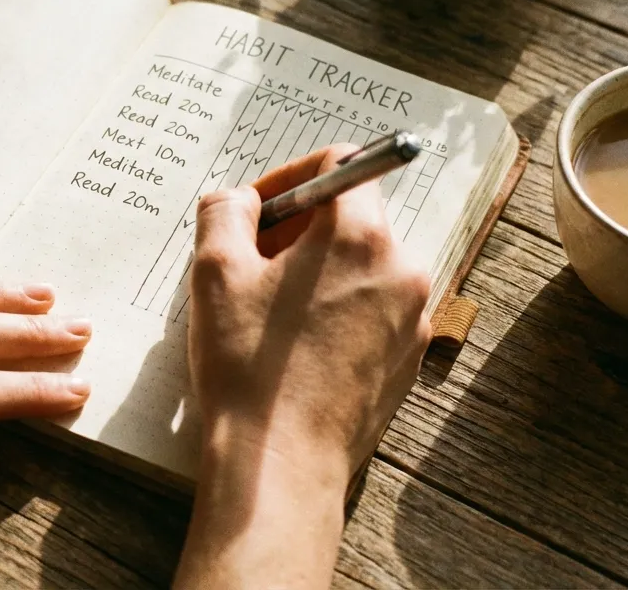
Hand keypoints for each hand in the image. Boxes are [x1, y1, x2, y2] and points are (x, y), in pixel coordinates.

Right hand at [176, 145, 432, 588]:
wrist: (281, 464)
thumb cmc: (248, 369)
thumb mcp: (215, 272)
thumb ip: (225, 211)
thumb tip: (239, 200)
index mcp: (361, 236)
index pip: (342, 163)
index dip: (290, 177)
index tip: (257, 210)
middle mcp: (402, 269)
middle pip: (354, 216)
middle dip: (301, 227)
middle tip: (253, 261)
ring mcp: (412, 318)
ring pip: (364, 265)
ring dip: (318, 271)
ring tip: (270, 310)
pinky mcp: (408, 359)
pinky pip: (374, 310)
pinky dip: (338, 309)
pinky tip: (296, 345)